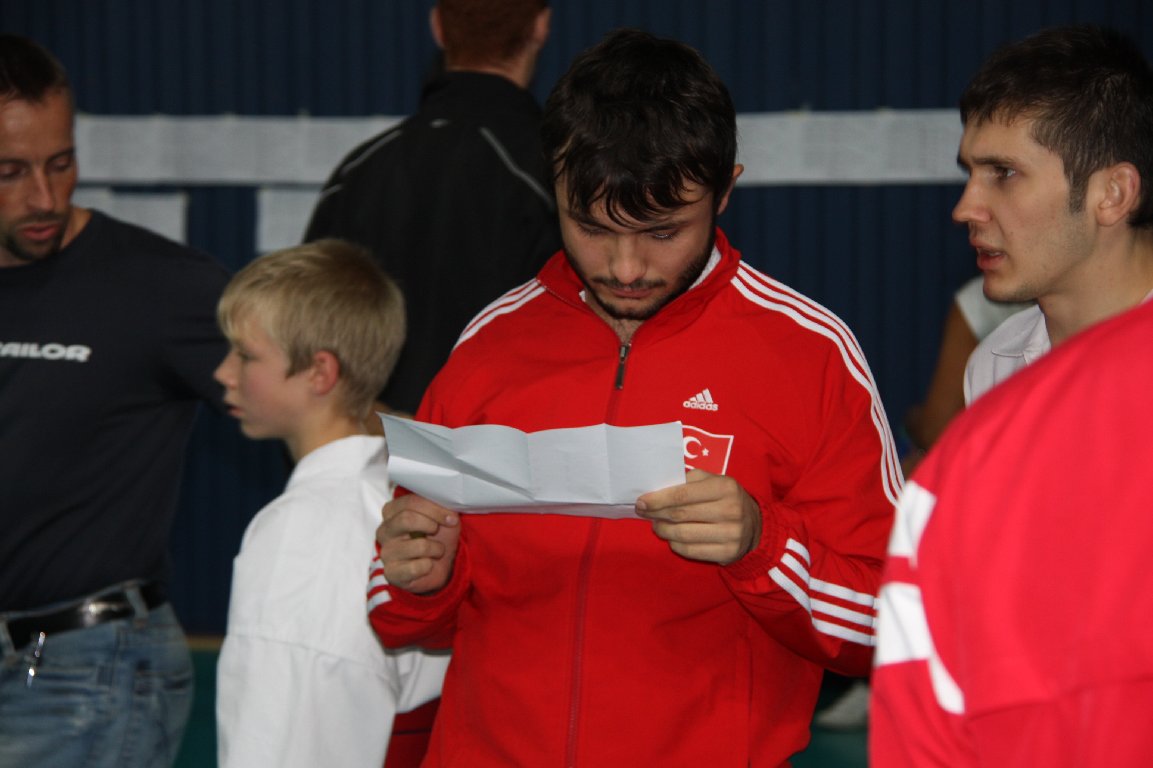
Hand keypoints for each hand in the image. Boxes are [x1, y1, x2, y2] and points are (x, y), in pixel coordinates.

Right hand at [376, 494, 460, 593]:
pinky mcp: (391, 573)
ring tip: (436, 551)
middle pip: (407, 519)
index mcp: (392, 511)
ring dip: (436, 549)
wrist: (438, 566)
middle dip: (432, 525)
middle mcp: (384, 530)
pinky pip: (417, 567)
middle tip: (439, 532)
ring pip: (419, 545)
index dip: (435, 509)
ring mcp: (386, 552)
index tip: (451, 518)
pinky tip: (427, 565)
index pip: (410, 502)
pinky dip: (429, 566)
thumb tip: (446, 502)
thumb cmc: (436, 537)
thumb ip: (438, 504)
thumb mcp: (440, 516)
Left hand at [635, 469, 762, 564]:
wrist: (755, 525)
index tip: (641, 502)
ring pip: (683, 535)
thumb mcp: (714, 481)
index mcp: (725, 487)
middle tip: (644, 513)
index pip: (682, 495)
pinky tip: (671, 538)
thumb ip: (689, 480)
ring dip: (663, 530)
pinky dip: (675, 544)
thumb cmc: (726, 499)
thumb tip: (657, 489)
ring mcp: (731, 534)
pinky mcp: (728, 553)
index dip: (658, 499)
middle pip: (680, 515)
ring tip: (657, 526)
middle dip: (656, 514)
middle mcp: (730, 510)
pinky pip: (691, 551)